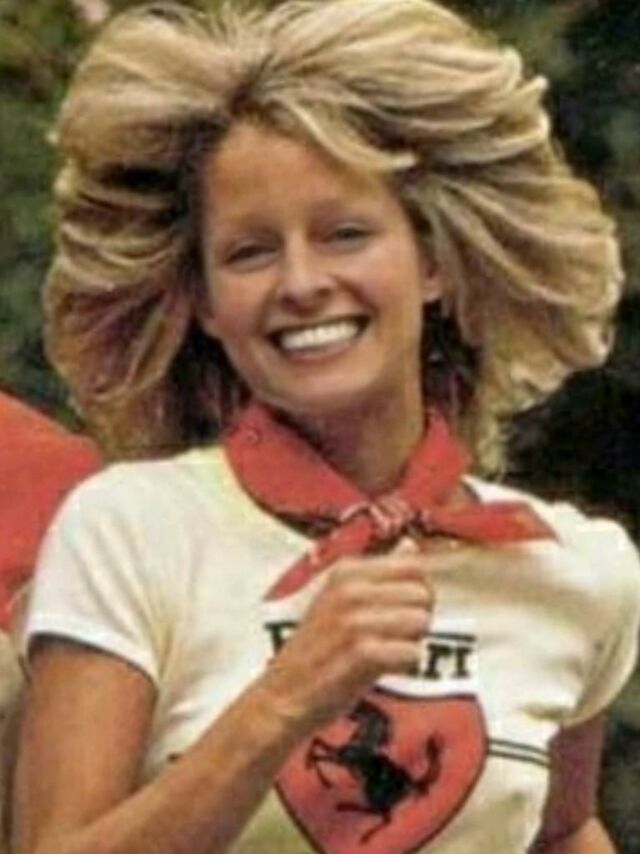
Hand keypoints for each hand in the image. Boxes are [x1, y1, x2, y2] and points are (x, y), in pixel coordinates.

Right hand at [257, 539, 434, 735]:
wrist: (281, 696)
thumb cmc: (318, 649)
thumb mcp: (339, 599)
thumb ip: (378, 573)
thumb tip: (411, 545)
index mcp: (346, 571)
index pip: (414, 566)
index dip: (416, 592)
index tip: (398, 611)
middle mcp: (350, 589)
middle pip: (423, 594)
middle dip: (417, 619)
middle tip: (388, 638)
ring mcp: (354, 620)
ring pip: (421, 622)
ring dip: (411, 643)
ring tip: (383, 654)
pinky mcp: (361, 654)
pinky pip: (413, 653)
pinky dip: (405, 666)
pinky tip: (381, 670)